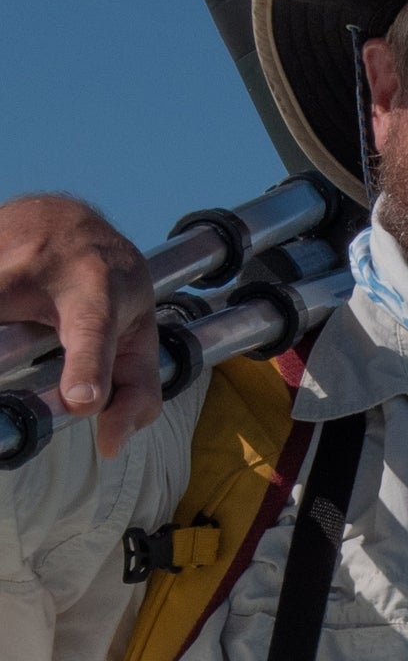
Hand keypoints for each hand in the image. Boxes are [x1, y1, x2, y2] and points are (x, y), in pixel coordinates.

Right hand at [0, 195, 159, 456]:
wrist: (62, 218)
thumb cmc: (109, 284)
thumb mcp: (136, 329)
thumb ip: (137, 388)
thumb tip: (113, 446)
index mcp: (97, 293)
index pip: (92, 330)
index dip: (88, 366)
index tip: (83, 399)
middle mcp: (45, 271)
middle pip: (4, 311)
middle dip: (3, 345)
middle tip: (35, 366)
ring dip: (2, 327)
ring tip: (15, 324)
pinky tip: (8, 321)